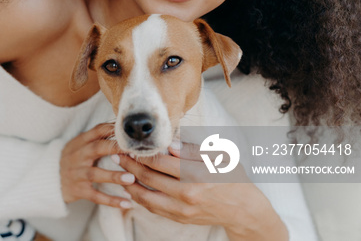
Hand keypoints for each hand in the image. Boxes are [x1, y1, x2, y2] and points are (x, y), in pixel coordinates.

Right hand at [60, 123, 136, 208]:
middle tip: (135, 152)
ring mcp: (77, 173)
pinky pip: (95, 196)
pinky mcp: (78, 190)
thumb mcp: (79, 145)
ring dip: (114, 176)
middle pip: (97, 148)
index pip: (98, 130)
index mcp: (80, 142)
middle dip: (116, 149)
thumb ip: (97, 137)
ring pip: (96, 174)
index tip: (131, 133)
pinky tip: (127, 203)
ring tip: (132, 179)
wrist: (49, 178)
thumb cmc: (72, 159)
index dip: (114, 130)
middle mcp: (78, 155)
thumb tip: (121, 127)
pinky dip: (111, 200)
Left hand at [117, 142, 287, 240]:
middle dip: (130, 165)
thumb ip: (191, 149)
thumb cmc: (231, 177)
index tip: (130, 145)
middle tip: (117, 155)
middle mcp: (186, 194)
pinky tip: (132, 188)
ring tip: (120, 172)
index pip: (160, 161)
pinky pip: (154, 208)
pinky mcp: (180, 218)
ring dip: (130, 183)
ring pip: (147, 196)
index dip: (142, 152)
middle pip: (149, 177)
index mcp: (195, 174)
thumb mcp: (218, 156)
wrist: (243, 209)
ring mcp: (182, 209)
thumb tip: (168, 142)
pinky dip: (140, 198)